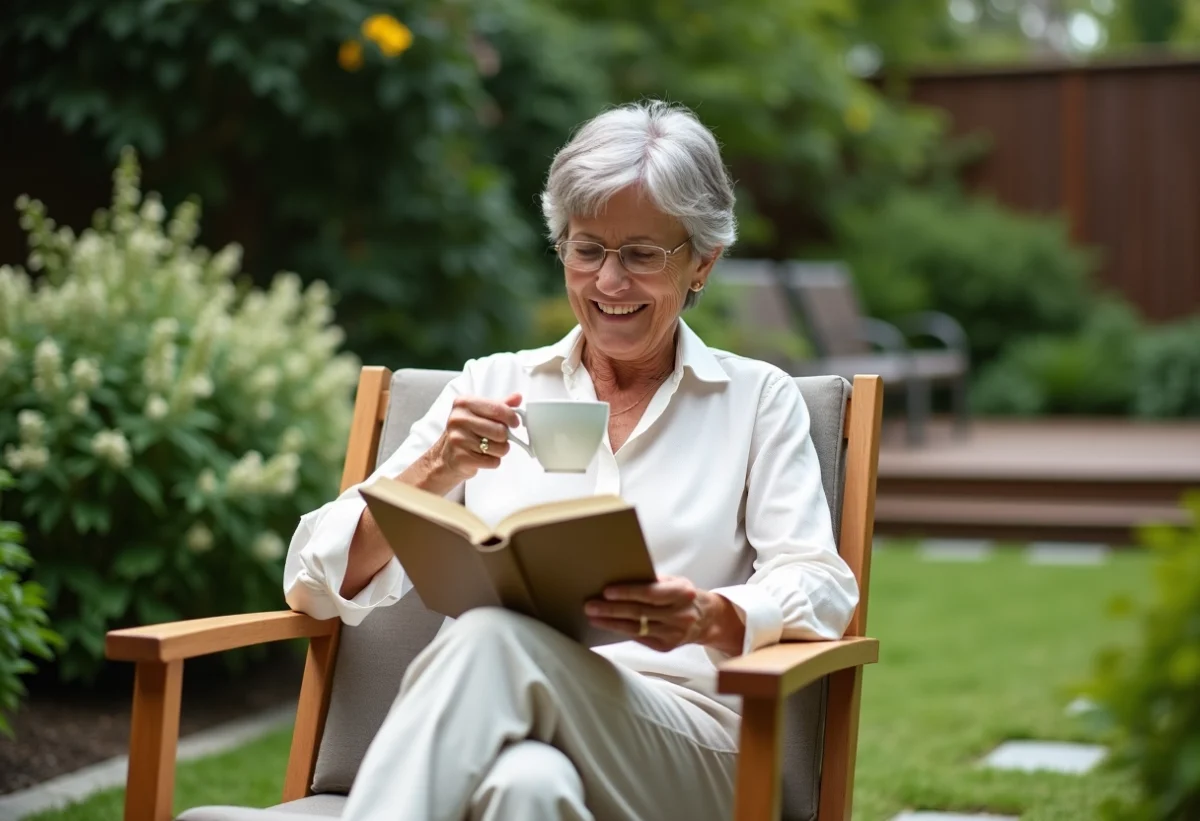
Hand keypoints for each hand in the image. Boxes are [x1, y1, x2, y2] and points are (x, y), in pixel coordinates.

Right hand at [431, 393, 521, 481]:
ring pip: (499, 447)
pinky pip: (492, 462)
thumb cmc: (465, 433)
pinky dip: (492, 462)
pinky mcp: (461, 458)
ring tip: (488, 448)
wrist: (445, 457)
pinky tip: (482, 457)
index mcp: (464, 403)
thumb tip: (517, 397)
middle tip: (497, 438)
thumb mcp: (480, 413)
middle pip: (501, 430)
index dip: (512, 417)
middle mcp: (458, 419)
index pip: (498, 408)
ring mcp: (458, 439)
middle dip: (505, 437)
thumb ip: (499, 405)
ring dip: (500, 450)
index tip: (515, 423)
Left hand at [584, 575, 743, 653]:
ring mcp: (673, 633)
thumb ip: (653, 581)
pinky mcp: (666, 646)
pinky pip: (638, 638)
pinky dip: (620, 631)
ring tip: (592, 616)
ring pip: (636, 628)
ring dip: (611, 623)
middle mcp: (679, 615)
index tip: (607, 591)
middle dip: (611, 609)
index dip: (627, 593)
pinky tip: (607, 625)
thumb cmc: (683, 595)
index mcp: (682, 593)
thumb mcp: (675, 581)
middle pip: (639, 613)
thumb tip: (622, 577)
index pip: (650, 594)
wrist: (705, 619)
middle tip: (590, 605)